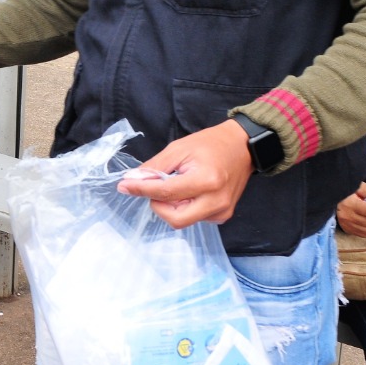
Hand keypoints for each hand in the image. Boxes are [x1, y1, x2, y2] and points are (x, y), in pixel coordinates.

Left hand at [117, 120, 254, 228]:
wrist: (241, 147)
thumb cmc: (210, 144)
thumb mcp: (178, 148)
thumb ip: (155, 167)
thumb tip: (132, 179)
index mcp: (206, 180)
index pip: (166, 193)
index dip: (141, 190)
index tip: (124, 186)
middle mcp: (216, 201)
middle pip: (174, 219)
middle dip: (157, 204)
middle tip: (153, 187)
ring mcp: (221, 212)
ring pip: (182, 220)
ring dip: (169, 206)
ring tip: (175, 184)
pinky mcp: (222, 216)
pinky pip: (193, 218)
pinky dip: (182, 207)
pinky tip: (187, 191)